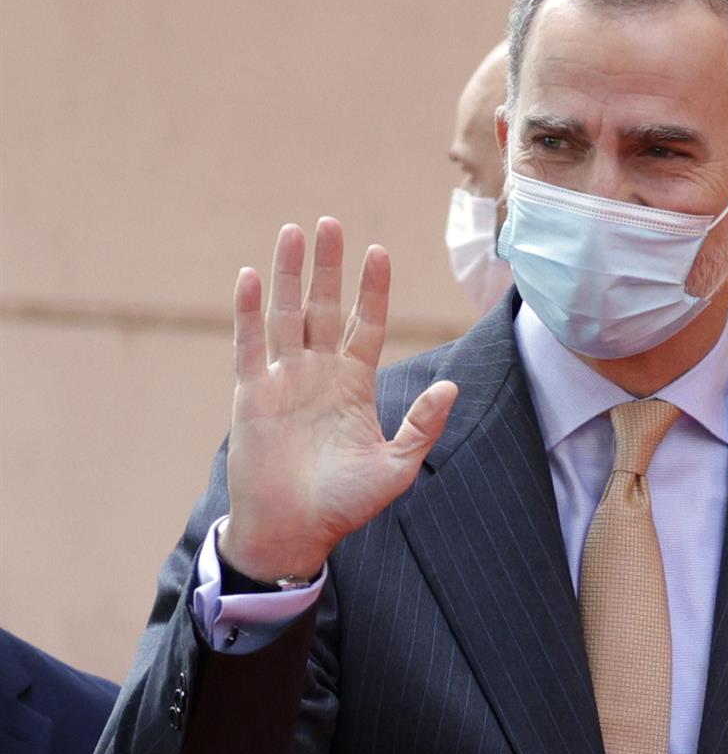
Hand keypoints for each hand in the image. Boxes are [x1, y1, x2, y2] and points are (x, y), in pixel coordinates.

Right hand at [222, 218, 457, 580]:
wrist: (294, 531)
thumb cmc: (345, 503)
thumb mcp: (397, 466)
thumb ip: (422, 425)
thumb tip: (452, 387)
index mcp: (355, 385)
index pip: (366, 324)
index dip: (372, 289)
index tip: (378, 251)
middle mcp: (318, 374)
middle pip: (324, 307)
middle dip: (328, 266)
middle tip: (330, 222)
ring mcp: (283, 380)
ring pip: (286, 315)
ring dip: (288, 274)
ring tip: (292, 232)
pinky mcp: (251, 394)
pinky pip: (249, 345)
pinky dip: (249, 312)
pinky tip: (250, 277)